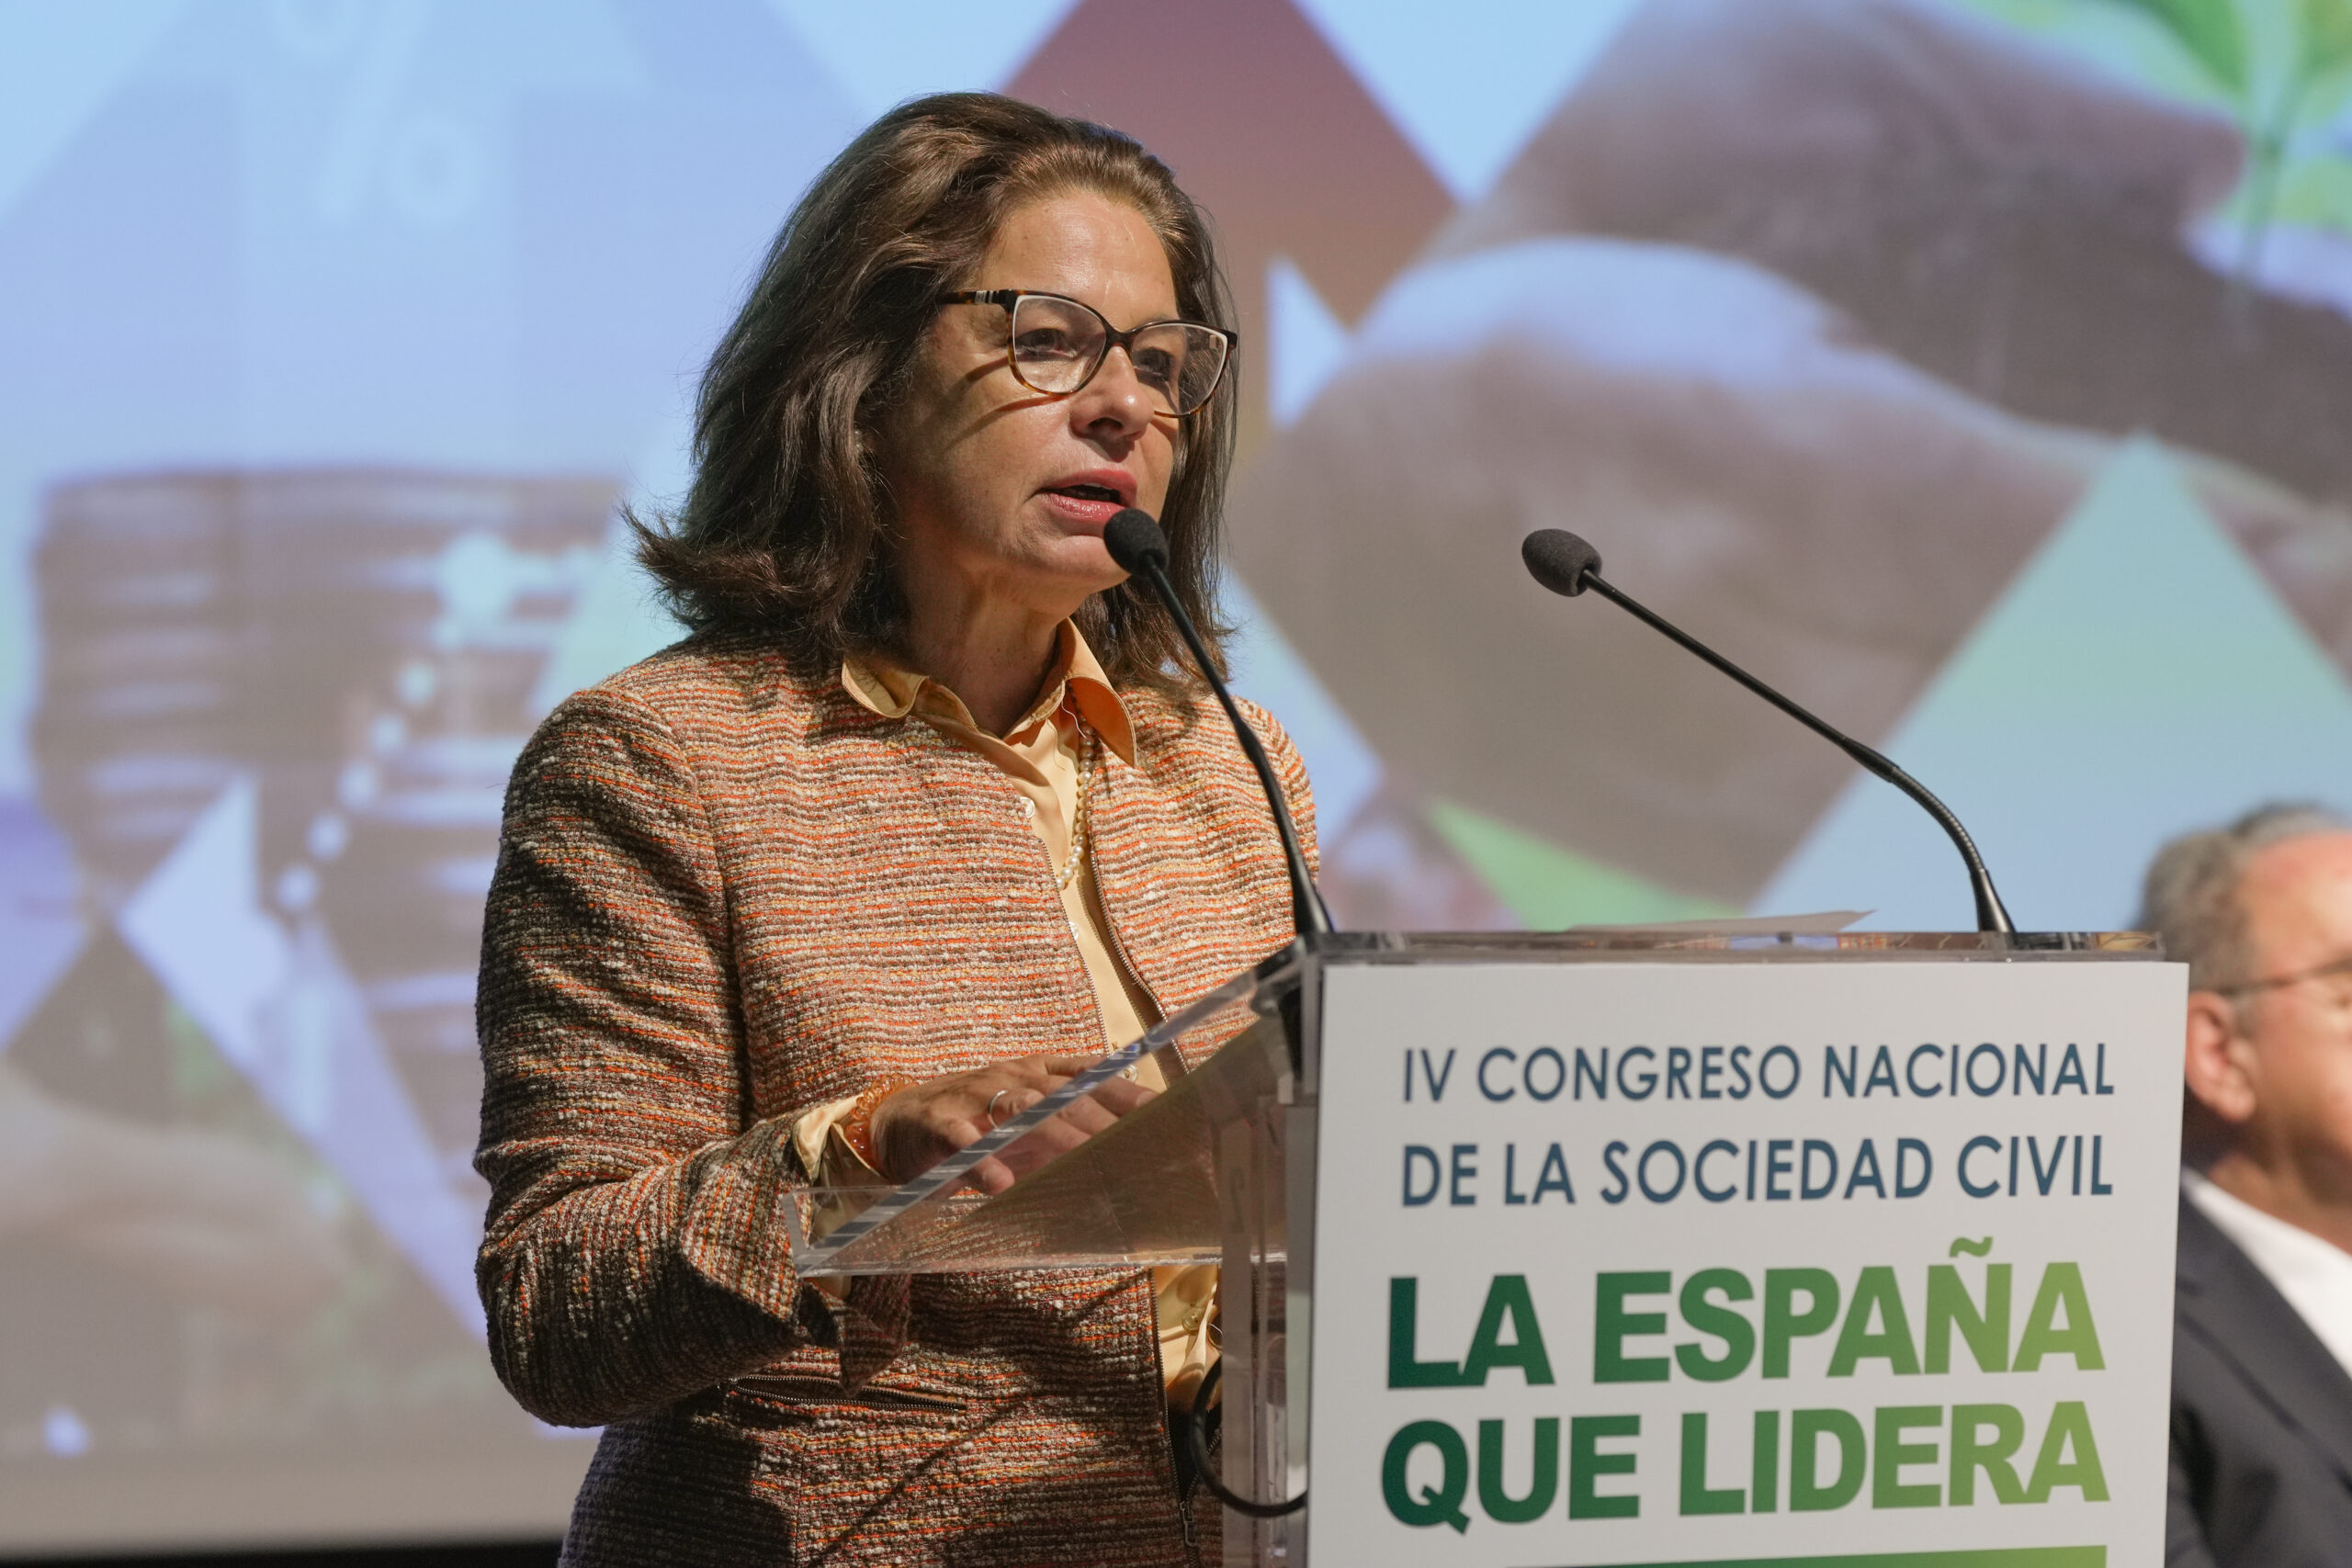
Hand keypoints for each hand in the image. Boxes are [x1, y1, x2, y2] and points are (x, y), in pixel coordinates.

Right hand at [866, 1053, 1155, 1193]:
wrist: (898, 1121)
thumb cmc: (977, 1124)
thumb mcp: (1028, 1124)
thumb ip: (1069, 1131)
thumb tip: (1128, 1158)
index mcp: (1039, 1074)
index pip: (1094, 1079)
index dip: (1130, 1096)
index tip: (1169, 1117)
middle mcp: (1013, 1078)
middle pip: (1066, 1096)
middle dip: (1105, 1121)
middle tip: (1140, 1149)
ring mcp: (975, 1096)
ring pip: (1021, 1110)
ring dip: (1056, 1134)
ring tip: (1087, 1159)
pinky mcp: (938, 1123)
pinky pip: (962, 1141)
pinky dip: (981, 1161)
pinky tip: (1000, 1184)